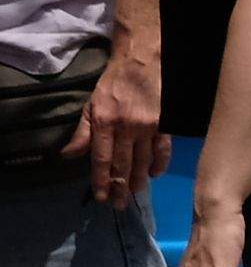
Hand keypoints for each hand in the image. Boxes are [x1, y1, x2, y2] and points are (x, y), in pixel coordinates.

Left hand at [83, 51, 161, 209]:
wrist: (142, 60)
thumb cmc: (114, 82)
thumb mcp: (91, 104)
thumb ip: (83, 132)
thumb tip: (69, 155)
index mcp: (105, 122)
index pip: (101, 158)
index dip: (101, 180)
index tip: (102, 197)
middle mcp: (126, 127)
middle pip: (123, 165)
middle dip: (120, 187)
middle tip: (119, 205)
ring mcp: (148, 127)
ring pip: (143, 161)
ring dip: (138, 181)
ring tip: (134, 194)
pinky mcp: (165, 124)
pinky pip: (163, 150)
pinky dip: (159, 164)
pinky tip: (154, 175)